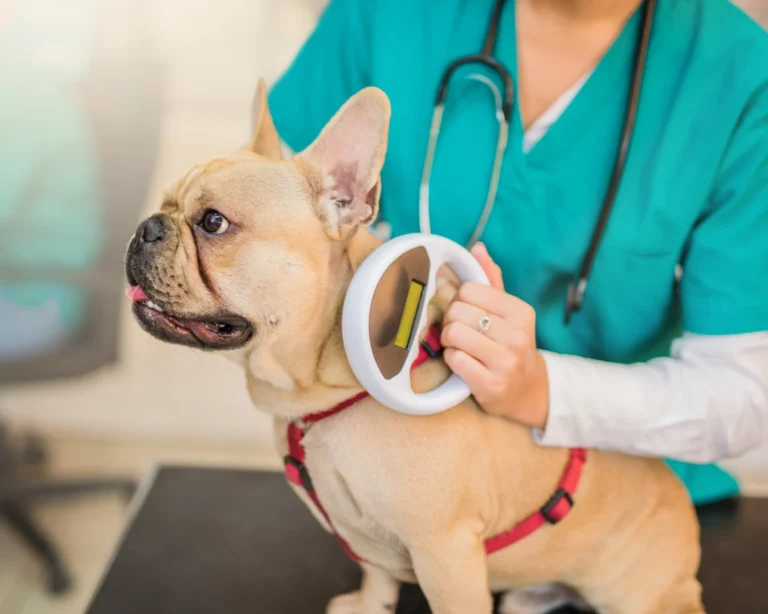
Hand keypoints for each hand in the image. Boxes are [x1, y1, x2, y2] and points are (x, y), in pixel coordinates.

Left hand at [440, 243, 548, 428]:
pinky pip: (453, 359)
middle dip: (451, 322)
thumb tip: (477, 247)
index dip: (460, 300)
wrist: (527, 390)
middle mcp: (517, 336)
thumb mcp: (508, 312)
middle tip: (460, 332)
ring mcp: (505, 362)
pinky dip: (451, 360)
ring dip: (449, 341)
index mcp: (522, 312)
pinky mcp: (490, 384)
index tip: (468, 313)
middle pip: (458, 312)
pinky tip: (463, 363)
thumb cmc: (510, 345)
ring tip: (459, 347)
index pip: (469, 290)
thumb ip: (492, 280)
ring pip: (453, 334)